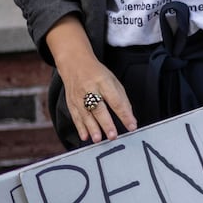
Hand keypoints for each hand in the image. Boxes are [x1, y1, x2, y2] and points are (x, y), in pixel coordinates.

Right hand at [45, 15, 135, 143]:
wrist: (74, 63)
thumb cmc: (97, 74)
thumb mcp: (113, 81)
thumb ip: (121, 99)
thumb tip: (129, 118)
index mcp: (103, 82)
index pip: (116, 100)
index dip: (124, 114)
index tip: (132, 126)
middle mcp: (89, 89)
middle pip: (98, 108)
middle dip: (106, 123)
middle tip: (113, 136)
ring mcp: (78, 96)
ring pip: (85, 114)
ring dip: (92, 128)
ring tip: (98, 139)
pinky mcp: (70, 102)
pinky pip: (76, 116)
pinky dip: (80, 128)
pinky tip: (85, 136)